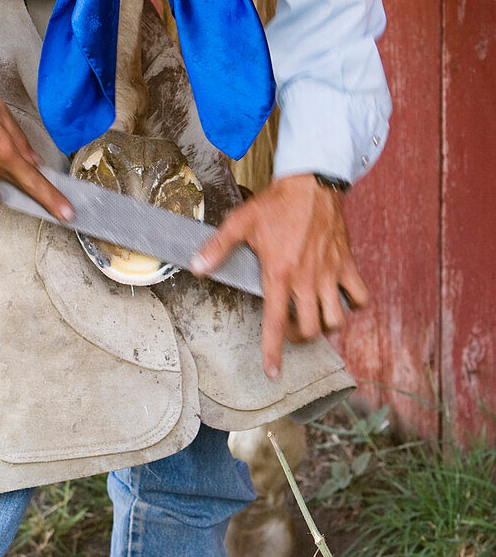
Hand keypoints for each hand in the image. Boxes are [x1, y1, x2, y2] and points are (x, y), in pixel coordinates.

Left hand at [192, 174, 368, 379]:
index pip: (274, 323)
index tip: (273, 373)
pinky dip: (353, 304)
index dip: (273, 352)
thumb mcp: (240, 223)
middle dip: (297, 337)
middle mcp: (306, 280)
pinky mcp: (347, 264)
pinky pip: (360, 297)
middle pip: (308, 329)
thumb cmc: (276, 203)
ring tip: (312, 316)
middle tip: (288, 327)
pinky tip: (339, 298)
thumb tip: (195, 267)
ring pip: (335, 320)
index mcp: (279, 274)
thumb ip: (217, 248)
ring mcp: (329, 274)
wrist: (312, 183)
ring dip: (324, 325)